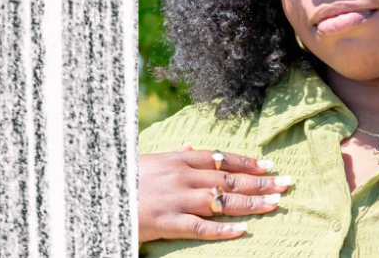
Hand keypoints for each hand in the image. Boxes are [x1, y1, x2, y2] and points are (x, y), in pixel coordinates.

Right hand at [138, 143, 291, 242]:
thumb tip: (189, 147)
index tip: (269, 165)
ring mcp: (175, 199)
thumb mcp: (148, 160)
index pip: (221, 158)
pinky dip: (222, 230)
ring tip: (275, 203)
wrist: (93, 193)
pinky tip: (243, 230)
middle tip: (286, 183)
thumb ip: (172, 155)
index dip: (247, 162)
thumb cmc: (123, 178)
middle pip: (229, 178)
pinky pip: (200, 227)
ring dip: (251, 203)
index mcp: (178, 159)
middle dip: (260, 181)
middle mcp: (181, 176)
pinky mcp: (166, 222)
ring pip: (221, 200)